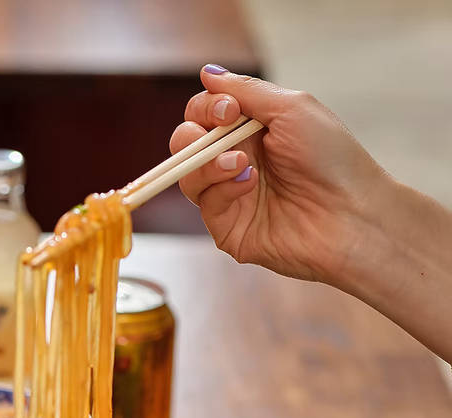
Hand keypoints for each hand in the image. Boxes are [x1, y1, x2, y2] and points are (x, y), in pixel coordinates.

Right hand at [171, 67, 390, 285]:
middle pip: (185, 143)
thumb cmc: (332, 158)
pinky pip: (204, 203)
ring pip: (186, 174)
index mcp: (250, 130)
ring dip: (208, 163)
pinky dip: (223, 189)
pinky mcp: (226, 227)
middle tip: (223, 133)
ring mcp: (229, 195)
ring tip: (242, 164)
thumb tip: (207, 73)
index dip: (206, 108)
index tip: (228, 111)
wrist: (350, 212)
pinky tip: (250, 184)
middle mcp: (235, 161)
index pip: (203, 114)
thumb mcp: (291, 109)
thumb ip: (246, 90)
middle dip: (192, 135)